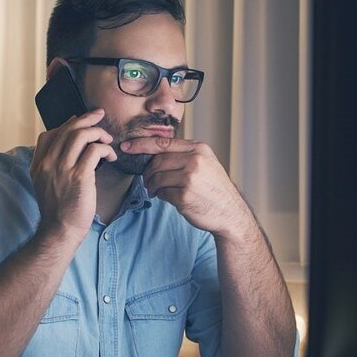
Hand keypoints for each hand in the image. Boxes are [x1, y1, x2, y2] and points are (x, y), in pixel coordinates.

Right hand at [30, 109, 117, 237]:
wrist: (60, 230)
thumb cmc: (58, 210)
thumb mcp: (45, 184)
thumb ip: (51, 166)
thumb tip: (68, 147)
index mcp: (38, 164)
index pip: (48, 134)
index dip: (66, 124)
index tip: (80, 122)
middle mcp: (48, 163)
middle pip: (67, 129)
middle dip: (86, 119)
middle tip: (99, 115)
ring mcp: (62, 168)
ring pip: (81, 135)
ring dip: (98, 132)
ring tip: (107, 139)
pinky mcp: (79, 176)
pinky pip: (94, 150)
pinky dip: (105, 149)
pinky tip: (111, 156)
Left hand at [123, 137, 255, 241]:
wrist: (230, 213)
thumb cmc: (214, 189)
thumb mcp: (206, 163)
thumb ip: (184, 155)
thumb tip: (153, 153)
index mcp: (199, 149)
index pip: (163, 143)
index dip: (141, 144)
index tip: (126, 147)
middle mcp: (195, 160)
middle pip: (157, 162)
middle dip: (148, 173)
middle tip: (148, 182)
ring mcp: (190, 178)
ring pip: (157, 178)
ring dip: (152, 186)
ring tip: (157, 191)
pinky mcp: (185, 196)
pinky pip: (162, 193)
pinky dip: (162, 196)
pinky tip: (170, 199)